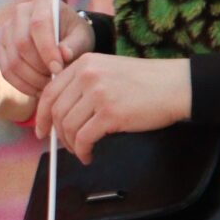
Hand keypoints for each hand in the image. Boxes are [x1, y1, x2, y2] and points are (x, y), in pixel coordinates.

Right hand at [1, 0, 93, 99]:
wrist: (64, 36)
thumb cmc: (75, 35)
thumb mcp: (82, 37)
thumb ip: (75, 45)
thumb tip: (63, 55)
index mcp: (42, 4)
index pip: (39, 25)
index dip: (47, 49)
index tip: (59, 69)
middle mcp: (20, 13)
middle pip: (21, 44)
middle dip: (39, 67)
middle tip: (55, 81)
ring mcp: (7, 30)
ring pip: (12, 60)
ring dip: (31, 79)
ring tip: (48, 87)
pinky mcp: (1, 48)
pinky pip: (6, 70)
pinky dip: (21, 84)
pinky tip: (37, 90)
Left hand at [35, 52, 192, 163]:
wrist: (177, 85)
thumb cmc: (146, 81)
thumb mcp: (108, 69)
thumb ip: (84, 82)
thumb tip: (60, 111)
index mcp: (84, 64)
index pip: (50, 92)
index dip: (41, 114)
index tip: (41, 130)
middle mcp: (87, 76)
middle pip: (56, 111)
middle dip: (57, 133)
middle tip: (63, 145)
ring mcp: (98, 94)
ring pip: (68, 126)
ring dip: (71, 144)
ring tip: (80, 151)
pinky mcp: (110, 113)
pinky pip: (84, 138)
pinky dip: (83, 151)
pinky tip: (89, 155)